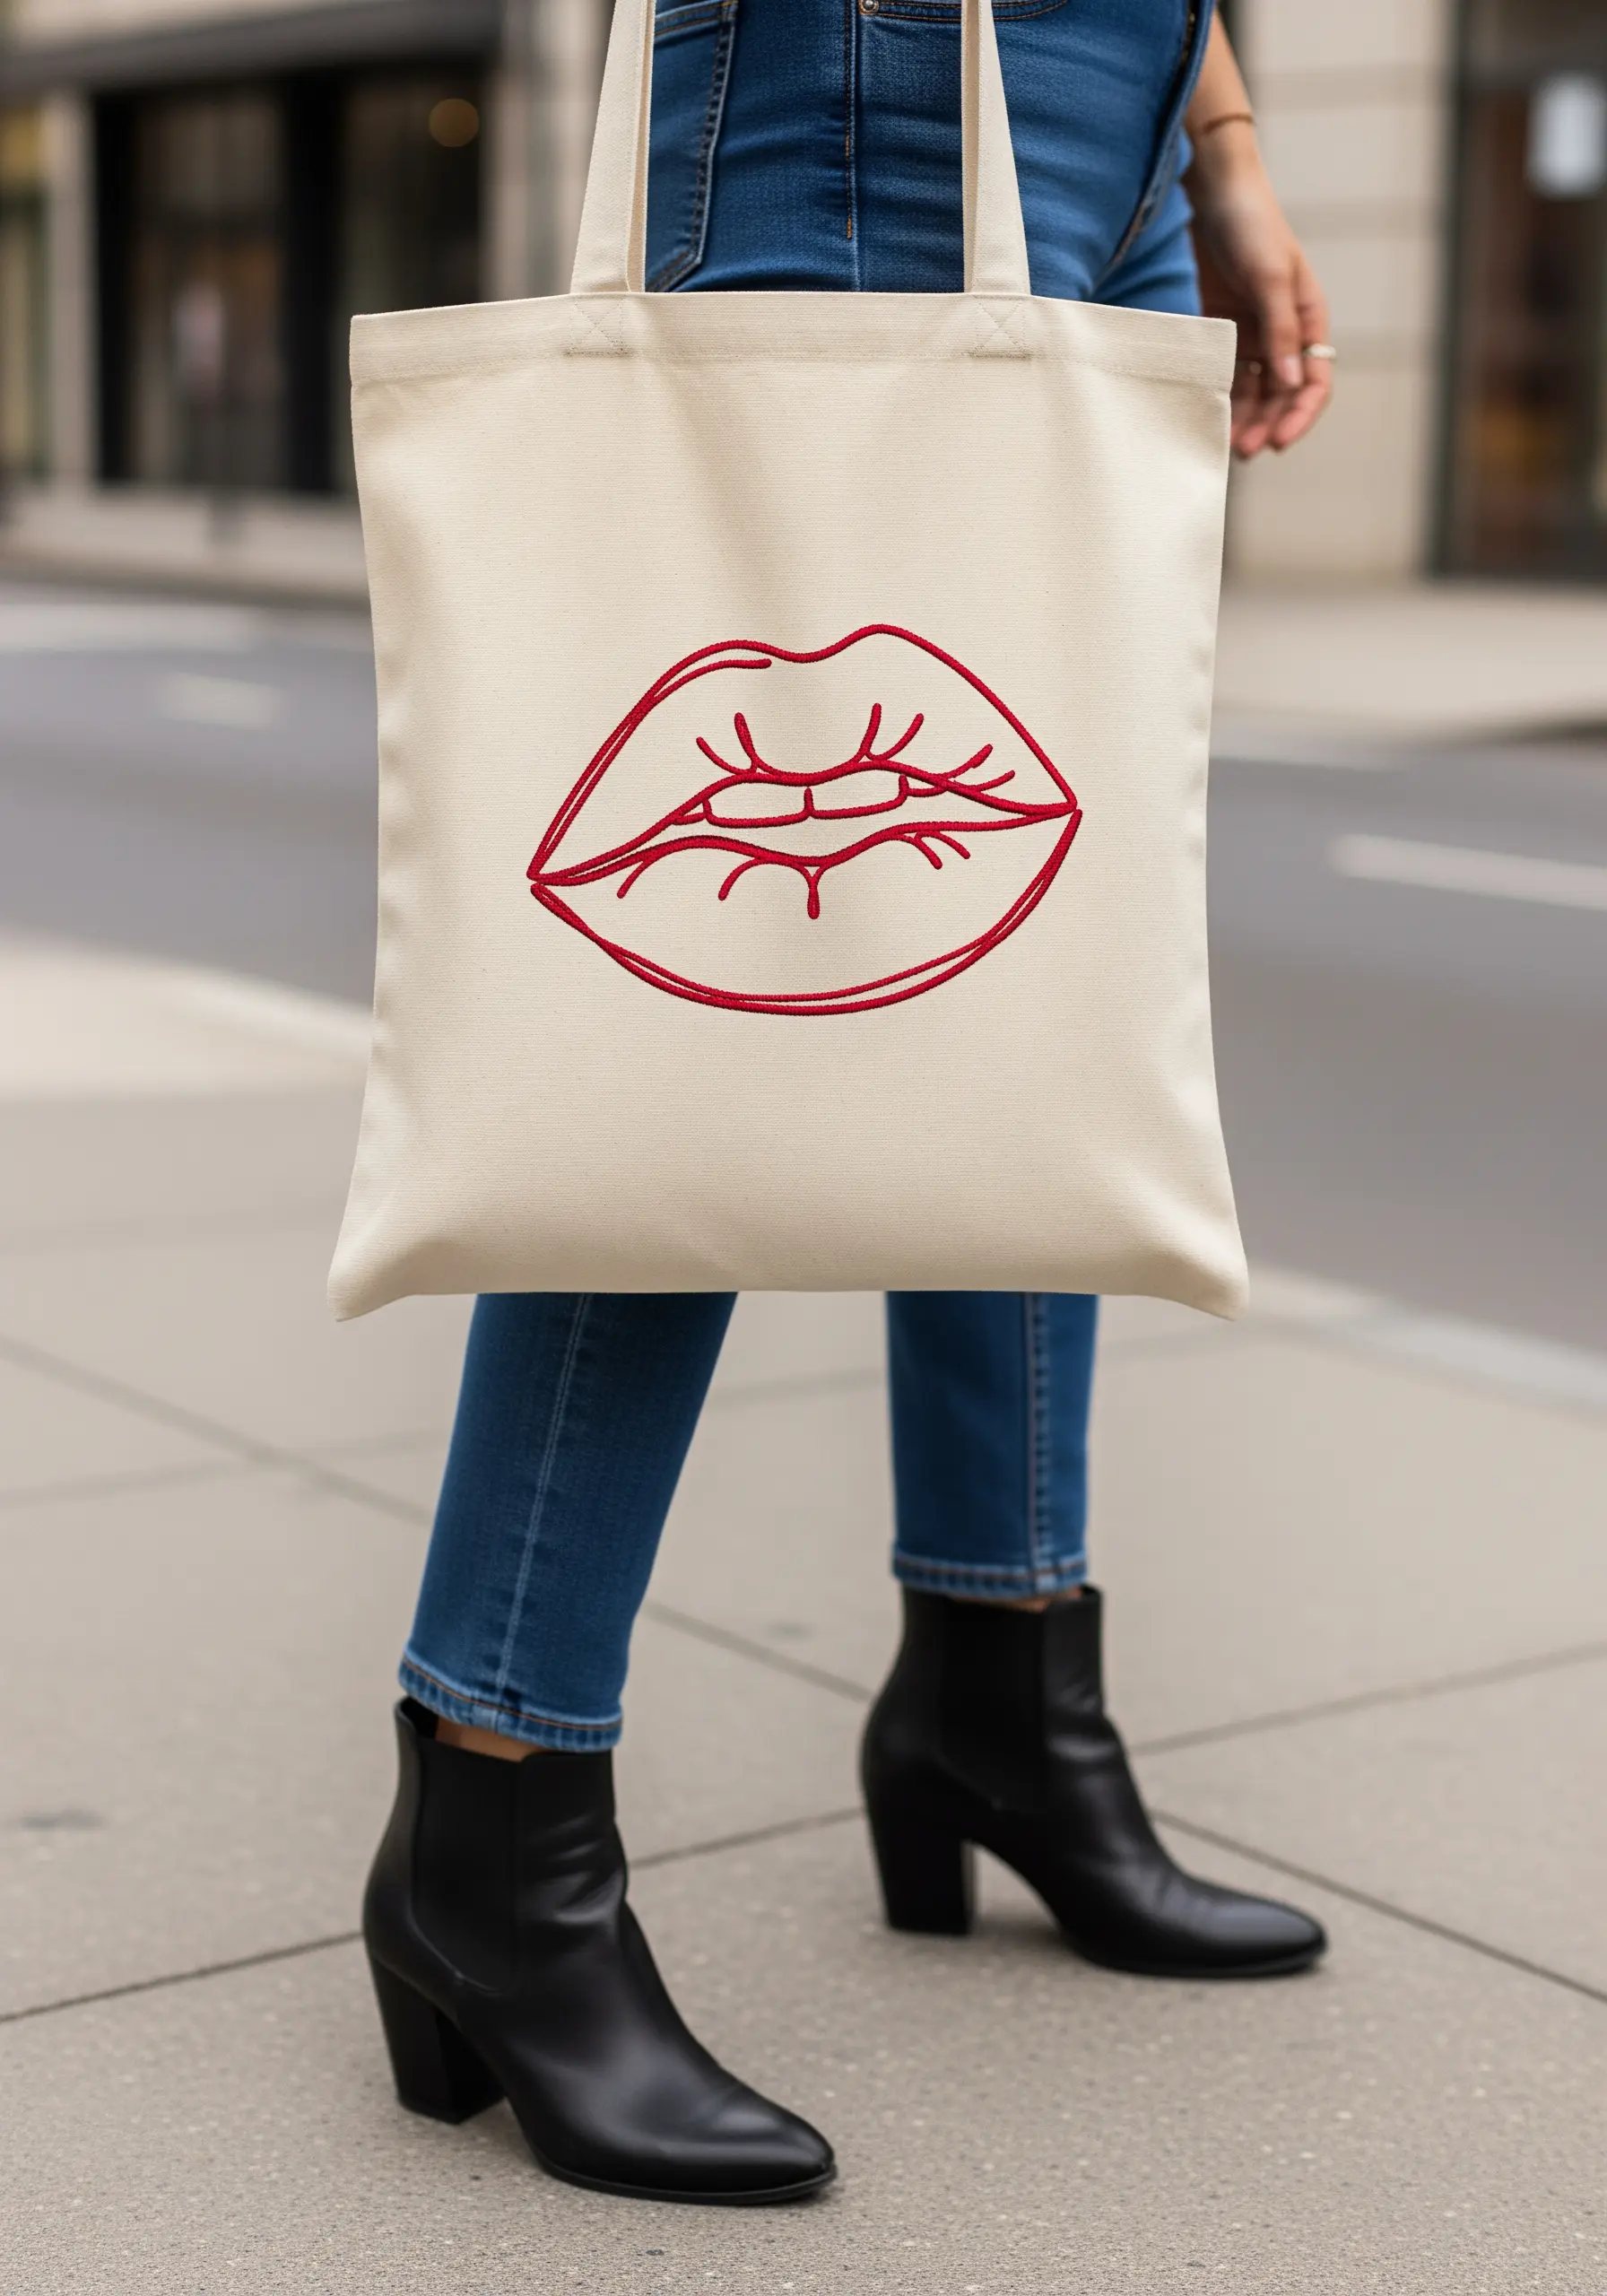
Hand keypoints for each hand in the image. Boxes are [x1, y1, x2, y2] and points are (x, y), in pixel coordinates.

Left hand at [1186, 123, 1332, 459]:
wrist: (1215, 193)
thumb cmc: (1251, 226)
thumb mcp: (1270, 276)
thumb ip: (1280, 330)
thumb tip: (1291, 382)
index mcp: (1308, 320)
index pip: (1314, 381)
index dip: (1300, 415)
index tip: (1279, 443)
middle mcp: (1284, 333)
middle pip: (1282, 394)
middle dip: (1267, 424)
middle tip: (1243, 451)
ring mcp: (1254, 334)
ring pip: (1253, 390)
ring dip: (1243, 417)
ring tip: (1224, 443)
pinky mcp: (1224, 331)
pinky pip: (1226, 374)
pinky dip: (1220, 396)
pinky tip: (1206, 414)